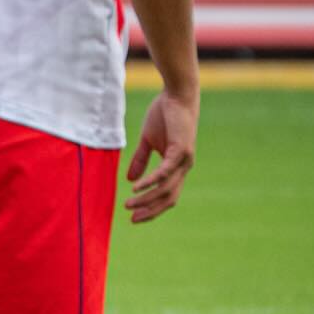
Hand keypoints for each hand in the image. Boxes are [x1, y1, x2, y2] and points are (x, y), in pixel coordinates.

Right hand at [125, 90, 197, 222]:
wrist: (177, 95)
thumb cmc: (165, 115)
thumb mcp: (148, 142)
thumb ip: (140, 161)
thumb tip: (129, 180)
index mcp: (177, 167)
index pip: (167, 195)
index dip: (152, 208)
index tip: (134, 216)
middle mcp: (184, 167)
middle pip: (168, 198)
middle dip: (150, 210)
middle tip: (132, 218)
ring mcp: (184, 160)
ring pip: (166, 189)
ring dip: (146, 199)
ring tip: (129, 203)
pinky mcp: (181, 151)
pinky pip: (164, 172)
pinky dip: (150, 181)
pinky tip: (136, 187)